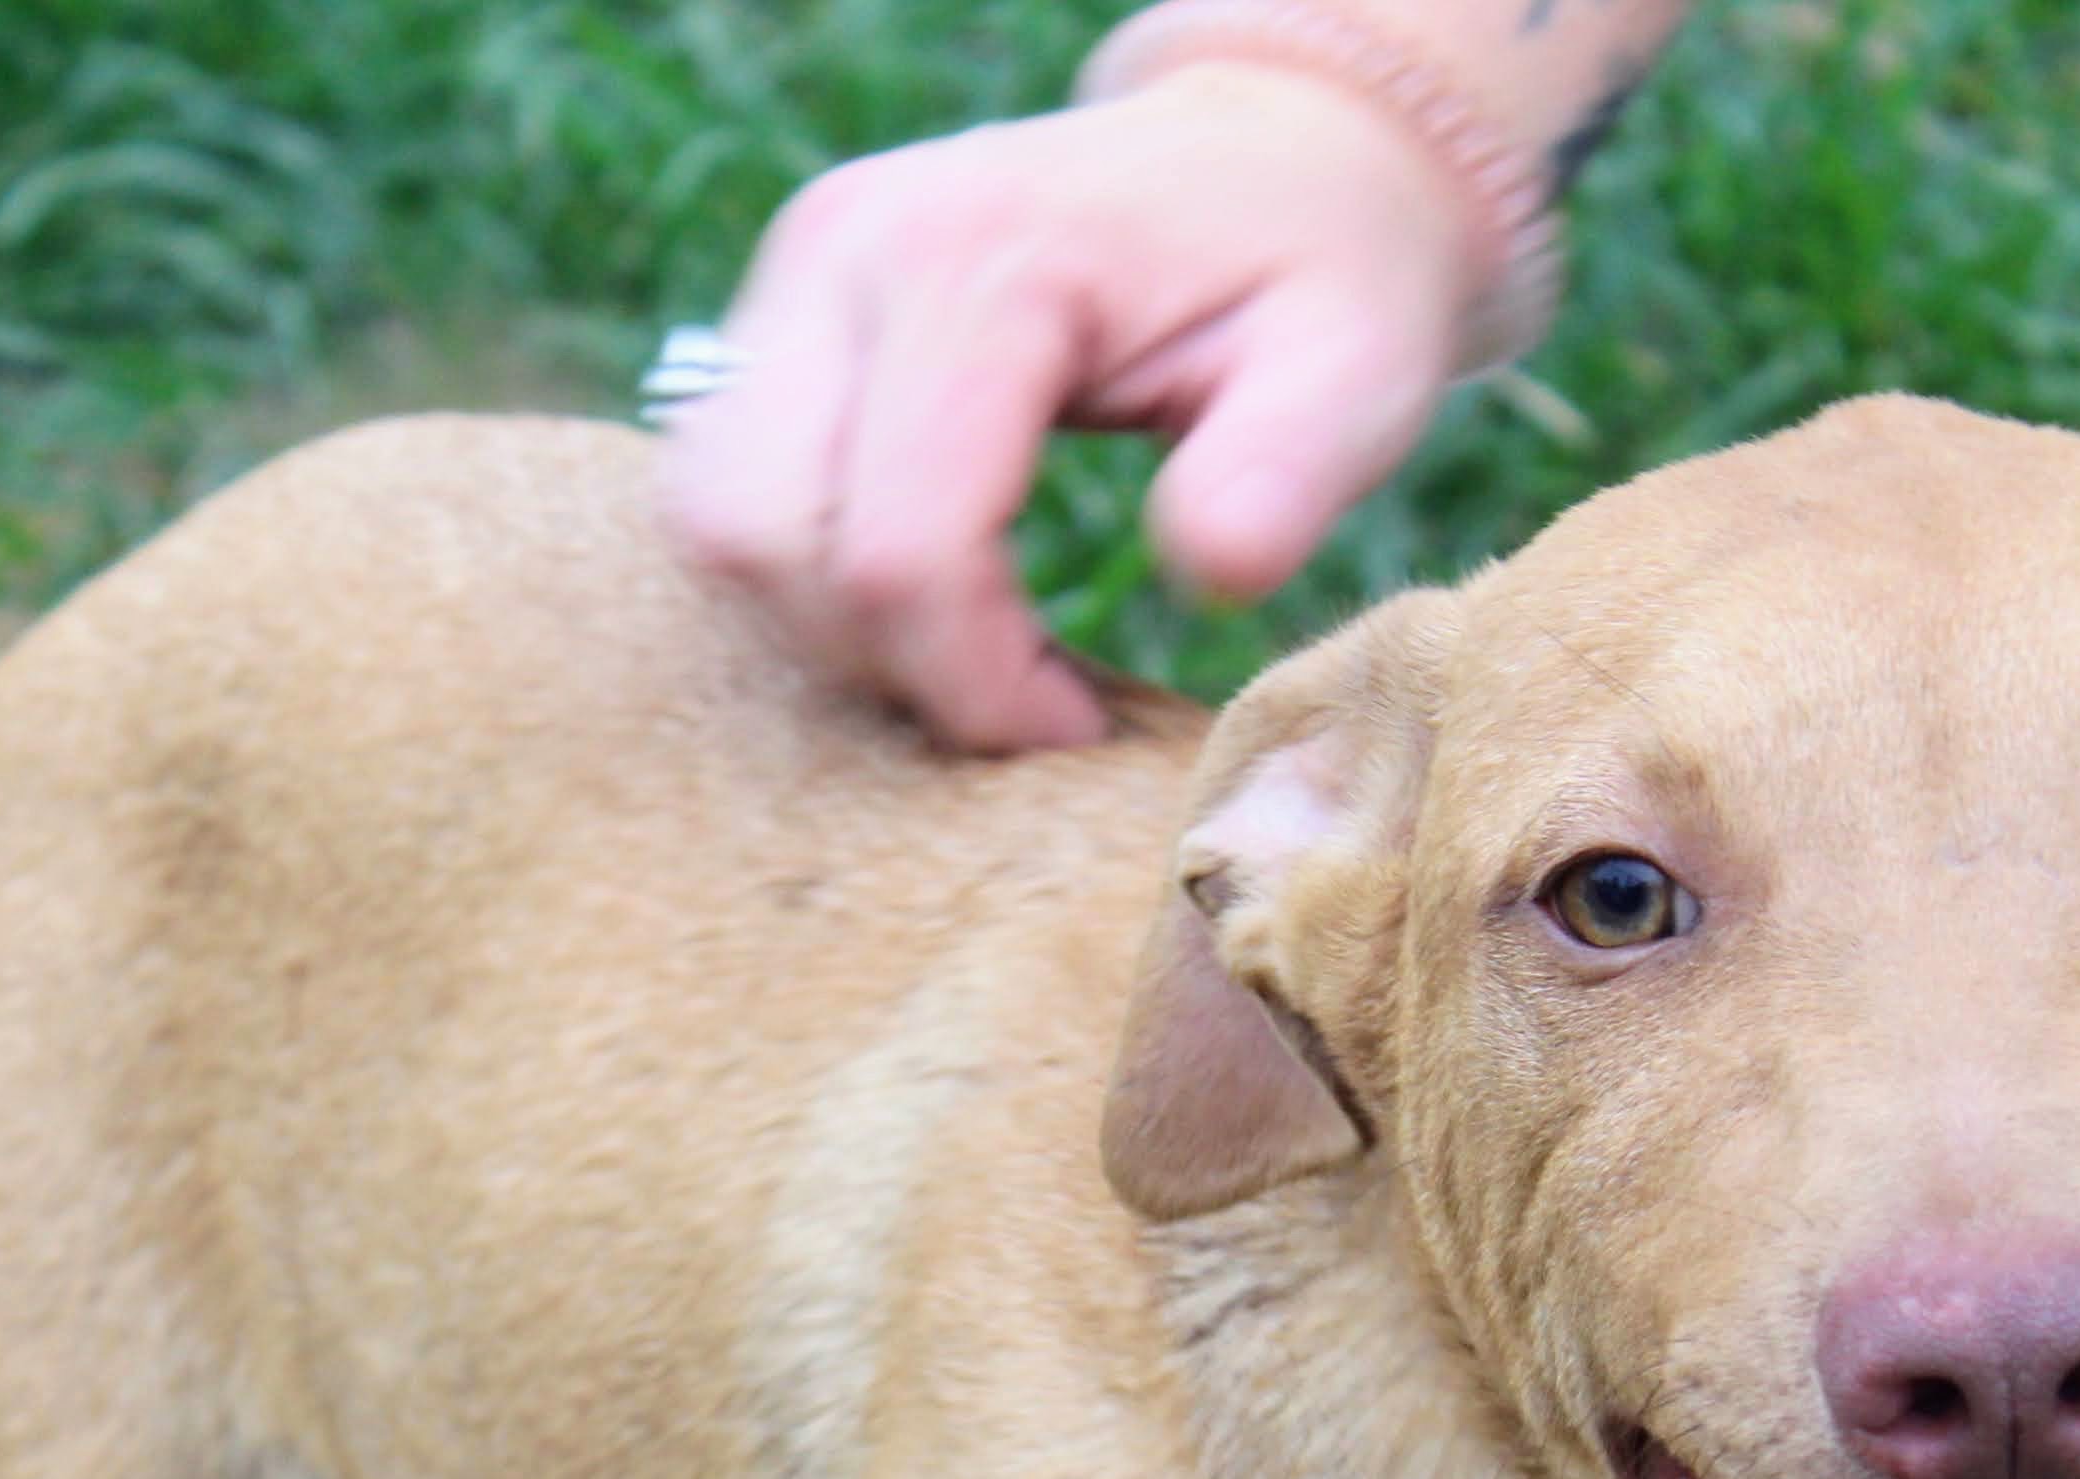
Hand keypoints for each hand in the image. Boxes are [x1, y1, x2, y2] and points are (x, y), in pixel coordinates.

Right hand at [662, 66, 1489, 752]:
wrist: (1274, 153)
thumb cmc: (1320, 269)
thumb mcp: (1361, 365)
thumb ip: (1292, 468)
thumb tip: (1207, 573)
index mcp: (981, 264)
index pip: (902, 547)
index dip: (976, 685)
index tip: (1075, 725)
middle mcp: (849, 251)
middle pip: (766, 540)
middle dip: (889, 663)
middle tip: (1022, 695)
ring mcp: (795, 275)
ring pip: (719, 524)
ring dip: (832, 625)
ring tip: (979, 642)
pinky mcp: (779, 313)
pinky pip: (729, 490)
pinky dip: (810, 575)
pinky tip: (938, 588)